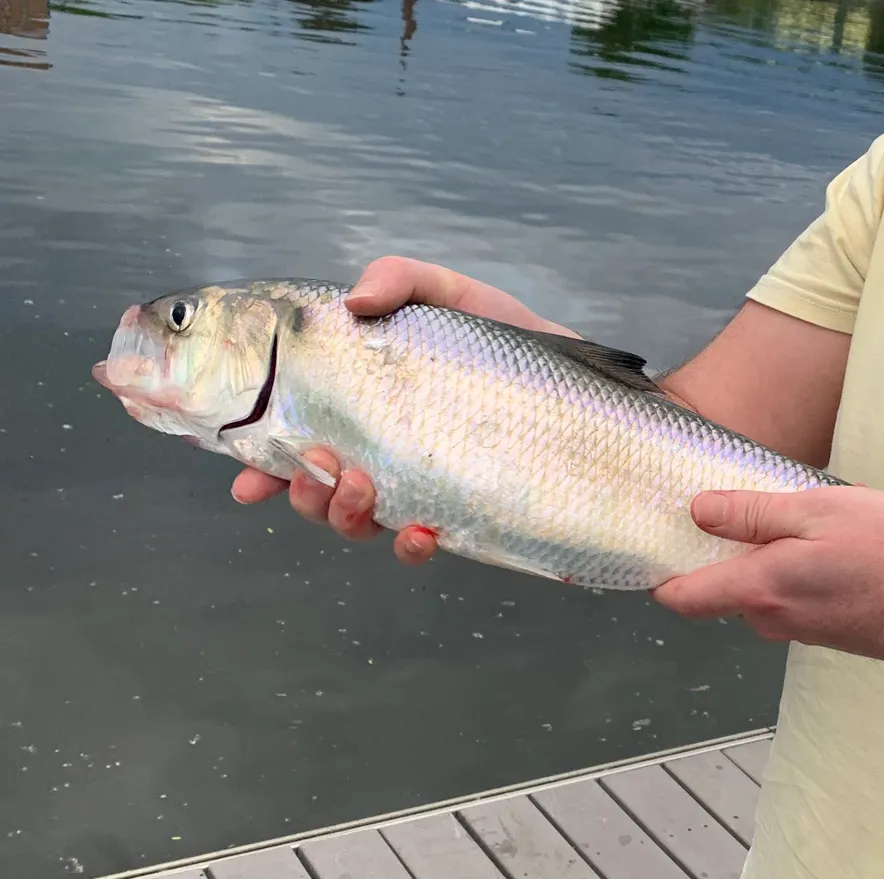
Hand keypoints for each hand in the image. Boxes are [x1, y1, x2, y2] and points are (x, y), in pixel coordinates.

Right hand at [230, 256, 577, 566]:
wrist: (594, 400)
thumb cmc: (515, 345)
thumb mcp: (454, 294)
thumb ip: (402, 280)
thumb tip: (354, 302)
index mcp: (362, 402)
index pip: (291, 433)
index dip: (257, 460)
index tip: (243, 477)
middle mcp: (382, 450)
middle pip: (314, 489)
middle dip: (300, 491)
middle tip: (319, 470)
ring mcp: (419, 487)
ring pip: (356, 521)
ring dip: (344, 515)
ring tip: (363, 488)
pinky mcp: (462, 515)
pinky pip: (421, 545)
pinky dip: (411, 546)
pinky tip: (422, 532)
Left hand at [652, 486, 883, 671]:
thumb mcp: (821, 511)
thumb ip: (754, 515)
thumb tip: (696, 511)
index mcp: (758, 589)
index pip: (681, 596)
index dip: (659, 570)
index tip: (656, 534)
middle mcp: (771, 620)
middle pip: (720, 590)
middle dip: (721, 553)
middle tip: (741, 503)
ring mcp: (802, 631)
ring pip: (761, 592)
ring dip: (768, 559)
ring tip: (801, 518)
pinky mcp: (830, 633)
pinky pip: (793, 598)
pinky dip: (798, 572)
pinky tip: (835, 546)